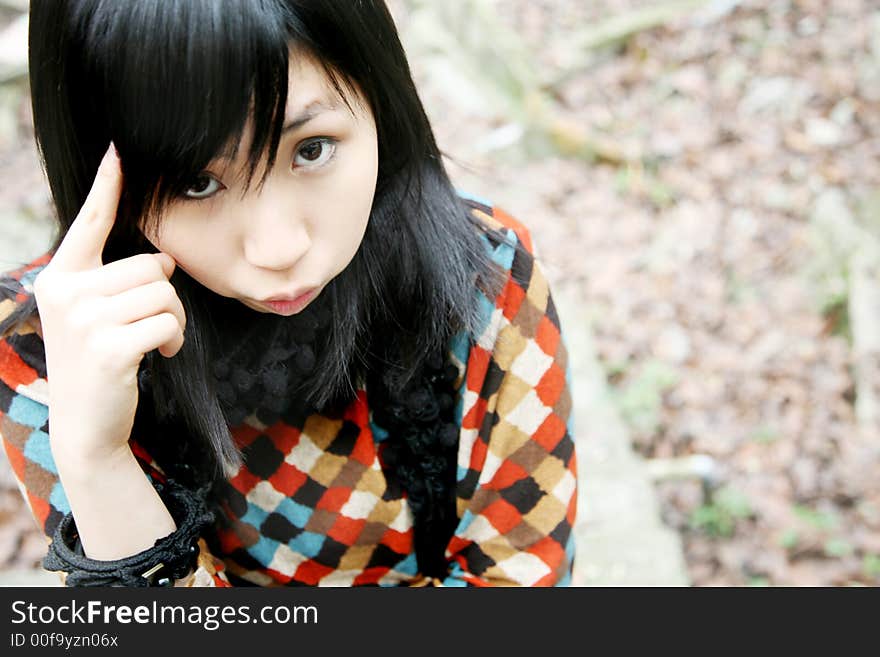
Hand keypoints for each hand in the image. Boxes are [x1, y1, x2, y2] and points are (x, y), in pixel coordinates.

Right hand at [33, 145, 186, 463]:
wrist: (87, 421)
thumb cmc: (100, 361)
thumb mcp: (95, 314)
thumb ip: (116, 281)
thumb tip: (162, 259)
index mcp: (61, 277)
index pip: (90, 224)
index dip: (106, 186)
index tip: (117, 151)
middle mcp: (66, 292)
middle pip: (150, 266)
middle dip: (166, 295)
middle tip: (154, 323)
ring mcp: (84, 320)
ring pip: (164, 293)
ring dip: (174, 319)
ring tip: (155, 341)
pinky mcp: (109, 347)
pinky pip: (169, 323)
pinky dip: (174, 340)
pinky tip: (157, 356)